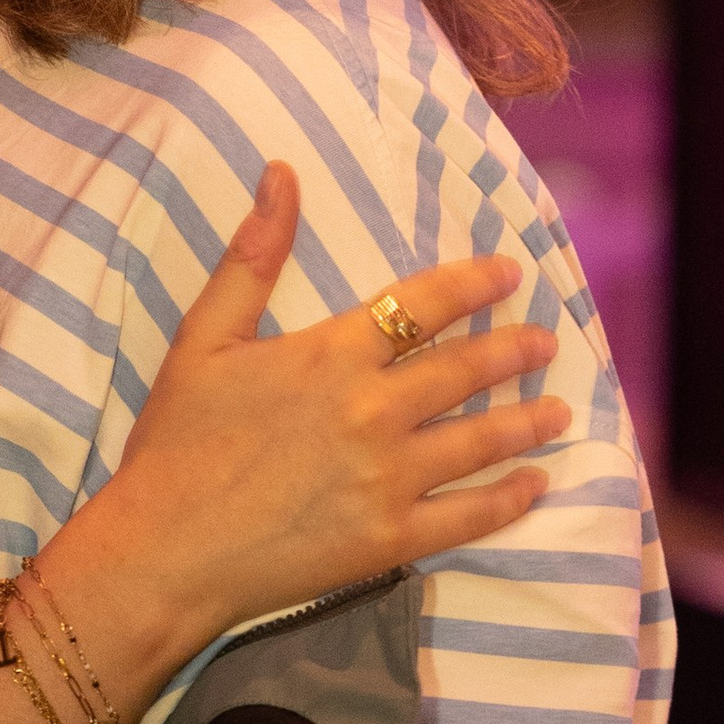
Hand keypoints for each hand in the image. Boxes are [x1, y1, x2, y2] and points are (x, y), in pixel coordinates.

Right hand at [0, 164, 568, 723]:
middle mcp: (373, 411)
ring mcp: (390, 479)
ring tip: (557, 408)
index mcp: (331, 355)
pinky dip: (510, 498)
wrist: (165, 549)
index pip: (422, 305)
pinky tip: (534, 484)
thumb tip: (282, 174)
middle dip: (513, 350)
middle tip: (545, 340)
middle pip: (465, 370)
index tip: (509, 274)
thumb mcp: (204, 338)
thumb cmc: (177, 443)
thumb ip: (251, 257)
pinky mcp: (392, 539)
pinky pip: (470, 516)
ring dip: (527, 420)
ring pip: (481, 440)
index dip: (473, 284)